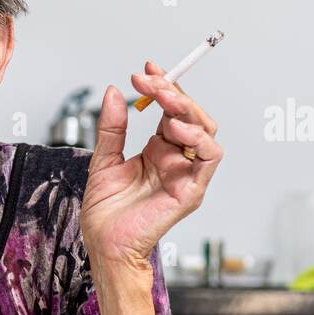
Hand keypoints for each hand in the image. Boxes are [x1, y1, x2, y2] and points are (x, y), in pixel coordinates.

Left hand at [80, 62, 222, 269]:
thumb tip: (114, 92)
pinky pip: (209, 157)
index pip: (171, 110)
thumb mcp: (104, 160)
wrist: (105, 245)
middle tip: (150, 79)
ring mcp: (186, 173)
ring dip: (188, 109)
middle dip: (174, 91)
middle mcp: (176, 159)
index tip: (147, 69)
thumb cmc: (106, 212)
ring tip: (164, 99)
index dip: (165, 86)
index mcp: (158, 150)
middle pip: (191, 115)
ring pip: (206, 131)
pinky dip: (198, 138)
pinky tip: (175, 129)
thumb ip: (111, 128)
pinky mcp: (191, 190)